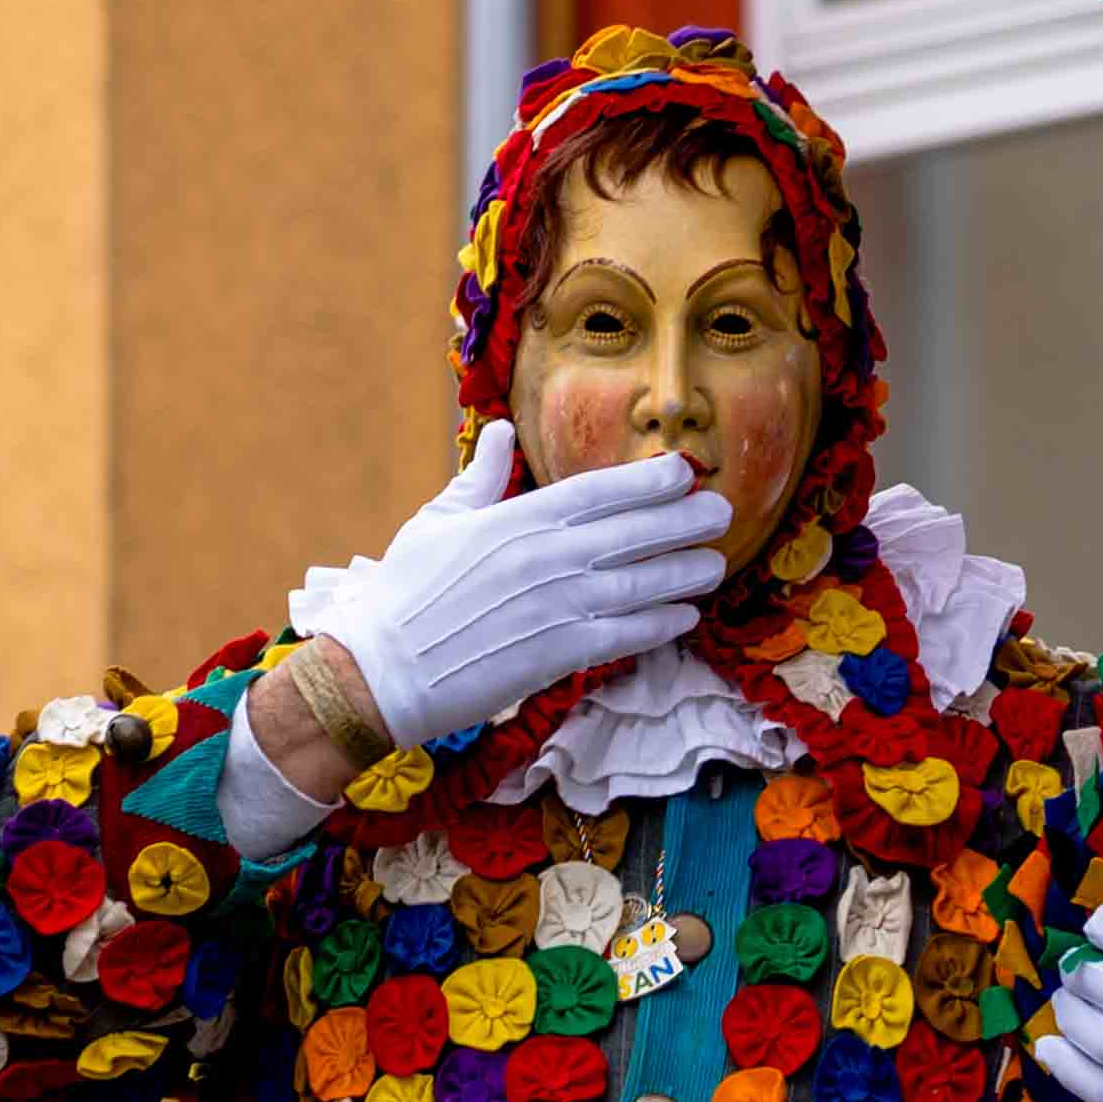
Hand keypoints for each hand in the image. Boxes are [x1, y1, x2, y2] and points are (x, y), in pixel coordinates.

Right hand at [305, 424, 733, 749]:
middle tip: (721, 513)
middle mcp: (544, 558)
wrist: (380, 669)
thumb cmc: (405, 593)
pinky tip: (685, 617)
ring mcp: (554, 607)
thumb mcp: (438, 521)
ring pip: (639, 584)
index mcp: (516, 520)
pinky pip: (624, 636)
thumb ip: (480, 477)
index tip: (683, 473)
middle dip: (684, 521)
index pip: (598, 491)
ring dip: (684, 573)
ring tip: (715, 564)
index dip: (648, 482)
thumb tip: (500, 432)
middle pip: (632, 533)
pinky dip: (659, 626)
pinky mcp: (555, 654)